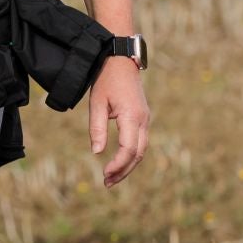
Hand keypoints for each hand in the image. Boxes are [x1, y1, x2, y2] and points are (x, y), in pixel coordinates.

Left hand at [90, 57, 150, 187]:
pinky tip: (119, 162)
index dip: (117, 165)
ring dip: (127, 165)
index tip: (104, 175)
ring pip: (141, 150)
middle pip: (137, 154)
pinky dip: (131, 156)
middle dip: (123, 171)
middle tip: (106, 183)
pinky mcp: (142, 118)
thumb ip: (97, 128)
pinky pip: (140, 142)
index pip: (128, 149)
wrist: (120, 59)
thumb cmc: (106, 79)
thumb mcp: (97, 103)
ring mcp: (145, 119)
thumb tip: (97, 153)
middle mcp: (143, 120)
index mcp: (132, 117)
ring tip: (111, 177)